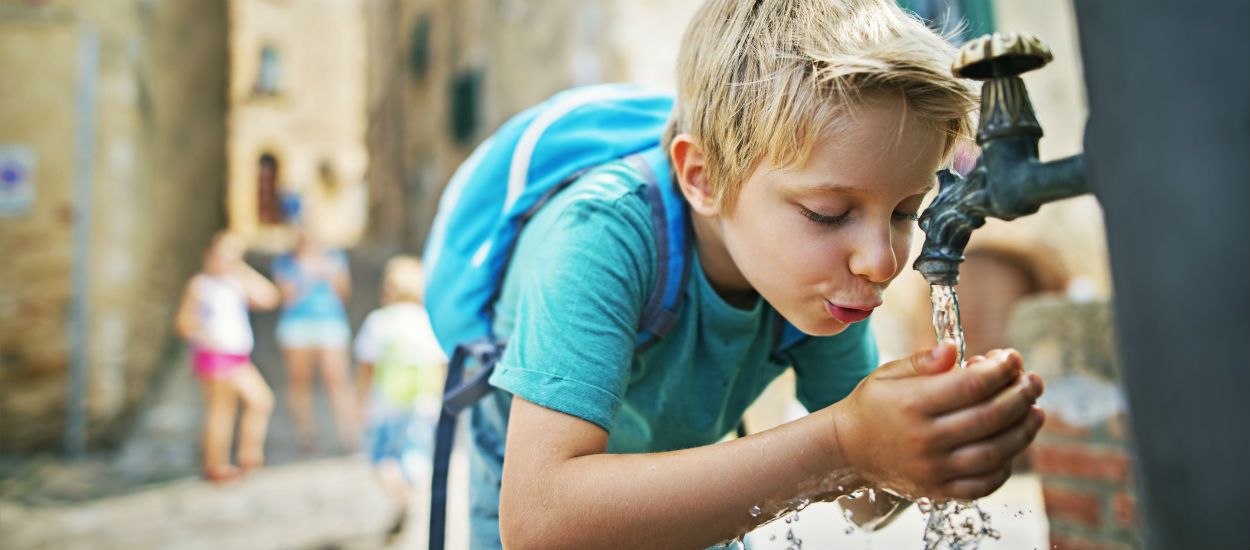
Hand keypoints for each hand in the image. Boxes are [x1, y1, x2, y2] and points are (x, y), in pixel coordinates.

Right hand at [830, 342, 1044, 499]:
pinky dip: (1006, 466)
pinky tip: (1013, 445)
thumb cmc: (873, 405)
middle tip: (1033, 381)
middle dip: (1020, 395)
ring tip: (1035, 411)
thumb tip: (953, 350)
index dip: (1001, 369)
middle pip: (989, 417)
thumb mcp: (889, 374)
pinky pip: (983, 484)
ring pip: (994, 453)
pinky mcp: (939, 490)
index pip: (971, 385)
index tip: (1013, 357)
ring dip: (1023, 431)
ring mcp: (933, 469)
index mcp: (912, 403)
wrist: (848, 449)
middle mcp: (925, 438)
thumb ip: (924, 362)